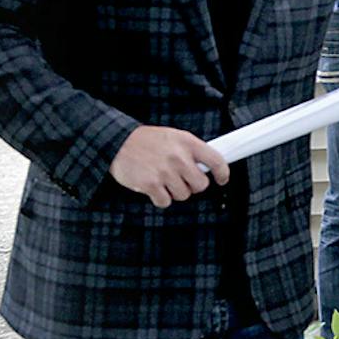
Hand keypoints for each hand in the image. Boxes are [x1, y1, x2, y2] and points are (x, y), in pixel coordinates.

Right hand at [109, 125, 229, 206]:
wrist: (116, 143)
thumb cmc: (145, 141)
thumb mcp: (171, 136)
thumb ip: (189, 150)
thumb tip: (206, 167)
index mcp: (186, 142)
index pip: (216, 160)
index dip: (223, 173)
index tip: (222, 179)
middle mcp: (178, 157)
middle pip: (201, 185)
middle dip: (193, 185)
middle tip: (181, 179)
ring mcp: (165, 171)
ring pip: (184, 195)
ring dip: (174, 192)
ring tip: (163, 180)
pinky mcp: (151, 184)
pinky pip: (166, 202)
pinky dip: (160, 198)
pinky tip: (153, 186)